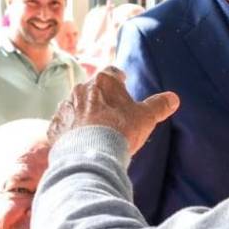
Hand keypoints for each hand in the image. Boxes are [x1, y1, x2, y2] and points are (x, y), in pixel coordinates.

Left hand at [49, 67, 178, 155]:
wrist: (90, 156)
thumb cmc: (120, 131)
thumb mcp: (146, 117)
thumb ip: (159, 105)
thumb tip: (174, 98)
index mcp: (103, 82)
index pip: (112, 73)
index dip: (119, 79)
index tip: (123, 84)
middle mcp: (80, 90)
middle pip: (92, 89)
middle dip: (101, 99)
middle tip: (112, 113)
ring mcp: (65, 108)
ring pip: (76, 106)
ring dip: (84, 114)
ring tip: (95, 131)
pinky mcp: (54, 128)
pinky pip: (63, 126)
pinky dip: (71, 131)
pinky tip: (80, 142)